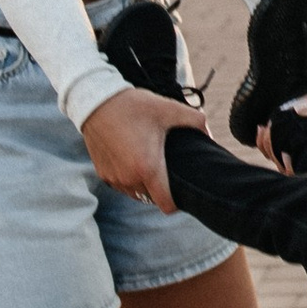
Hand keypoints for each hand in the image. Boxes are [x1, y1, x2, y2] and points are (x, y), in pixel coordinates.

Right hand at [82, 86, 206, 209]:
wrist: (96, 102)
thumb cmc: (134, 106)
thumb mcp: (169, 109)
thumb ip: (196, 121)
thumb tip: (211, 134)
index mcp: (148, 168)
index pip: (167, 206)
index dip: (177, 202)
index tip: (180, 189)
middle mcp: (129, 179)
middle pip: (152, 199)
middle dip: (161, 188)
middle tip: (166, 167)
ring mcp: (114, 178)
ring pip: (136, 194)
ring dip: (144, 185)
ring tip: (148, 162)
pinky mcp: (103, 174)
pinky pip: (121, 185)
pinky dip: (128, 178)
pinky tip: (132, 159)